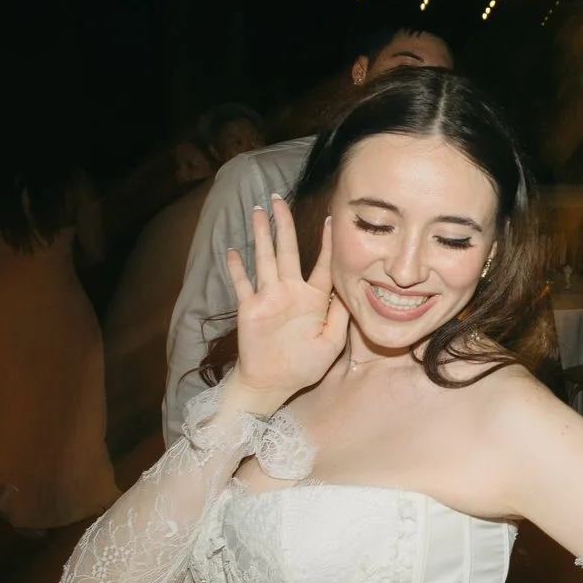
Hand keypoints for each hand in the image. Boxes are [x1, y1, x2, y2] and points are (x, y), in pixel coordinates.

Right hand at [223, 197, 347, 409]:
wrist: (274, 383)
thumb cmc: (305, 365)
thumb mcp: (332, 343)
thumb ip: (340, 317)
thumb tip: (349, 292)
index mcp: (314, 299)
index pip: (322, 264)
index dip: (326, 242)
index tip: (331, 219)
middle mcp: (290, 291)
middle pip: (287, 250)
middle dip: (283, 224)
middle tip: (277, 199)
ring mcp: (268, 297)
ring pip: (264, 258)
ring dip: (260, 235)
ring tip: (257, 211)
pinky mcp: (249, 308)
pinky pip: (242, 283)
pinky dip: (236, 268)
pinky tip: (232, 250)